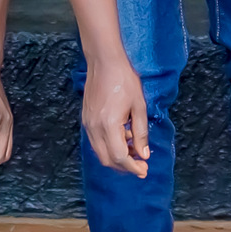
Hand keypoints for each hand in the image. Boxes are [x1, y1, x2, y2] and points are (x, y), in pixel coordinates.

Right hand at [82, 54, 151, 177]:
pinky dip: (109, 147)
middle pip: (107, 159)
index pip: (119, 157)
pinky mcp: (86, 119)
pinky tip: (123, 138)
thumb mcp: (139, 106)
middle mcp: (94, 128)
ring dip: (117, 157)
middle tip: (141, 166)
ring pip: (100, 152)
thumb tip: (143, 155)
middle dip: (125, 167)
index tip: (144, 170)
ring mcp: (88, 124)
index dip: (133, 167)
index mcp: (109, 125)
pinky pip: (96, 142)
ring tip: (134, 151)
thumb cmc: (124, 79)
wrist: (104, 61)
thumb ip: (141, 133)